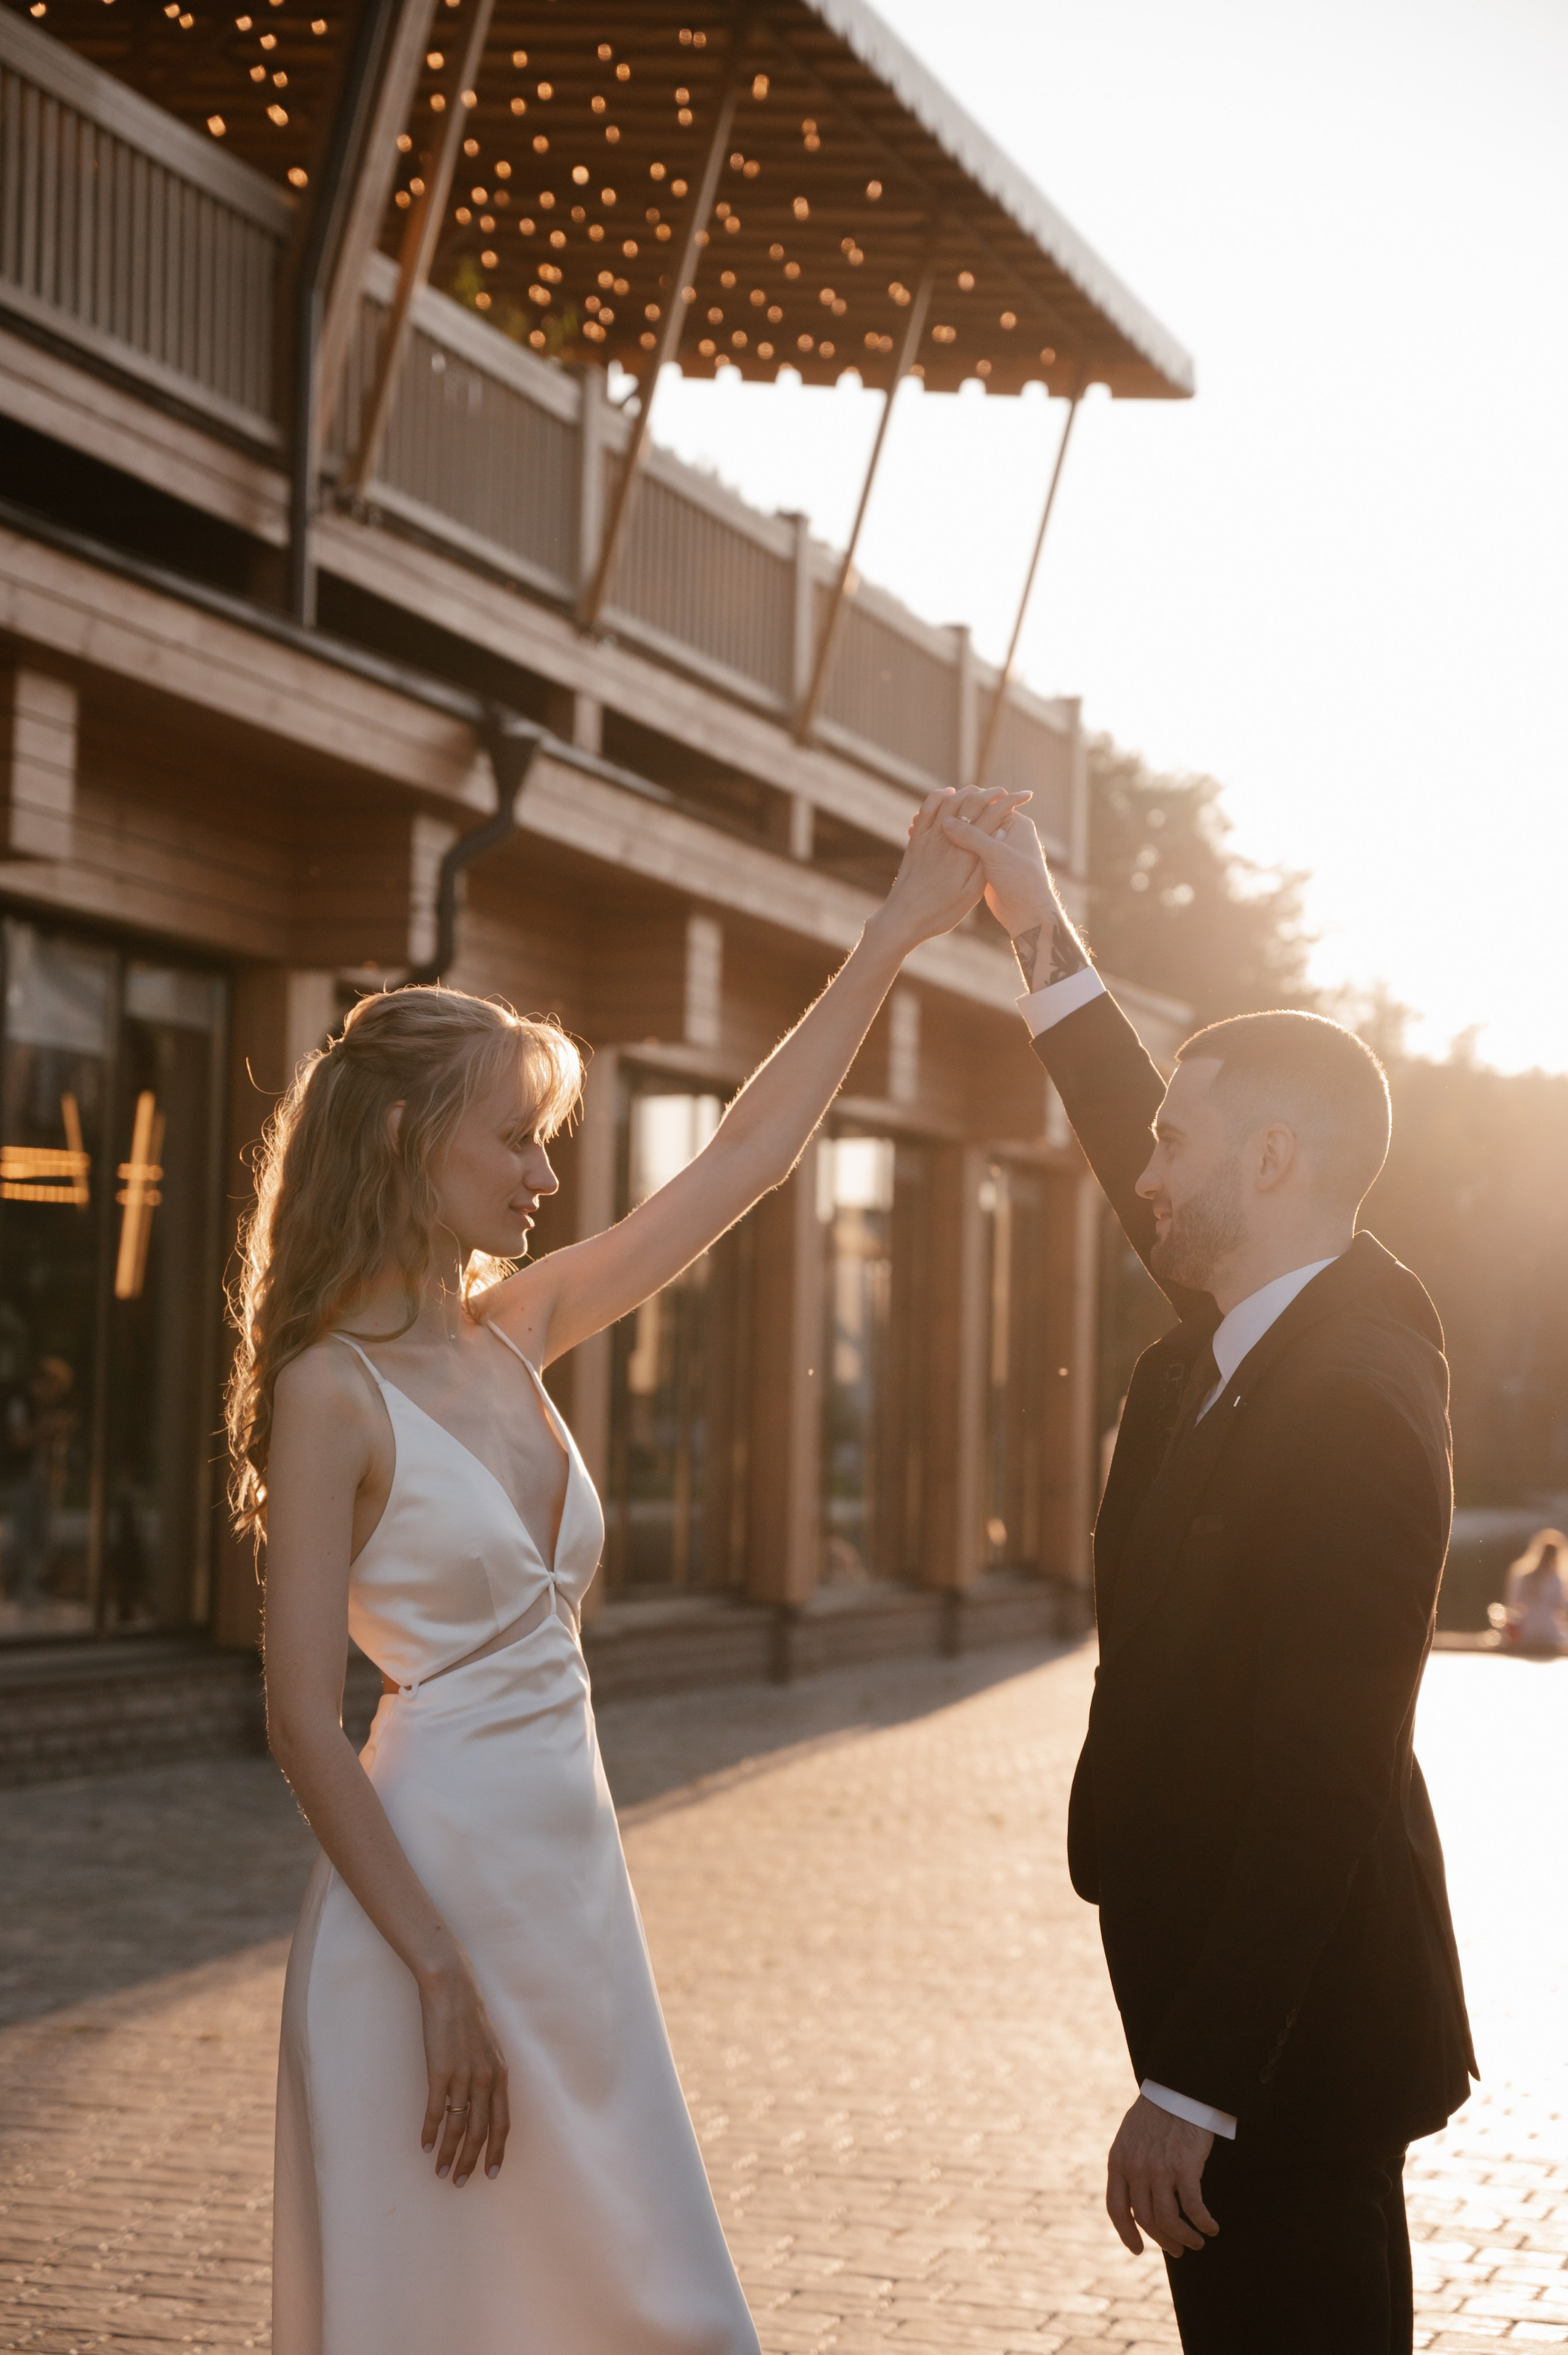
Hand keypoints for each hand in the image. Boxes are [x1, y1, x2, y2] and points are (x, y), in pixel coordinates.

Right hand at [418, 1955, 510, 2186]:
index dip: (496, 2150)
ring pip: (458, 2127)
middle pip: (480, 2132)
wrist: (451, 1989)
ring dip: (448, 2153)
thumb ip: (488, 2075)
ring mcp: (463, 2076)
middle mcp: (486, 2079)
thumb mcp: (487, 2049)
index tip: (490, 2174)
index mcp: (501, 2074)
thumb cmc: (467, 2018)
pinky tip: (425, 2145)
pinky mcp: (439, 2071)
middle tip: (459, 2182)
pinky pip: (436, 2111)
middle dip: (470, 2161)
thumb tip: (482, 2103)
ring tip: (439, 2172)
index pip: (503, 2123)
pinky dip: (431, 2131)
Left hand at [874, 786, 1031, 952]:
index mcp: (966, 853)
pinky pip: (926, 809)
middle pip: (971, 802)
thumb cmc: (941, 912)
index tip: (1023, 795)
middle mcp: (947, 839)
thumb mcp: (971, 894)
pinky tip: (948, 794)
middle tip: (1004, 792)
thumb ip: (985, 864)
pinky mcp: (915, 841)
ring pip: (950, 800)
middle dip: (991, 793)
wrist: (904, 919)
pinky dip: (939, 796)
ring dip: (967, 792)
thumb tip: (1001, 833)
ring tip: (981, 791)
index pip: (992, 815)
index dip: (1009, 802)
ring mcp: (928, 837)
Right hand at [938, 794, 1060, 945]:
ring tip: (926, 830)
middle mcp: (1006, 833)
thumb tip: (946, 821)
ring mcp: (995, 849)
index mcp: (1016, 824)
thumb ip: (972, 836)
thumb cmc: (1021, 881)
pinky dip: (953, 849)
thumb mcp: (996, 855)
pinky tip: (933, 849)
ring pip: (969, 835)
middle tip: (930, 817)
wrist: (1027, 913)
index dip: (965, 803)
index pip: (988, 803)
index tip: (943, 805)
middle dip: (954, 818)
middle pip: (976, 818)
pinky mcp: (987, 864)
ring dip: (951, 834)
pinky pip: (967, 850)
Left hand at [1106, 2094, 1217, 2257]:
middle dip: (1164, 2241)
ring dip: (1185, 2237)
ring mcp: (1159, 2169)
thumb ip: (1128, 2164)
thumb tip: (1134, 2195)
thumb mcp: (1129, 2137)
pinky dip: (1203, 2223)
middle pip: (1146, 2220)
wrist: (1178, 2088)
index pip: (1116, 2208)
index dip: (1126, 2233)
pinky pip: (1193, 2208)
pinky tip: (1211, 2227)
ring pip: (1169, 2221)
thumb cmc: (1156, 2113)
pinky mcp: (1185, 2167)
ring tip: (1197, 2242)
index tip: (1138, 2250)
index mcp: (1118, 2161)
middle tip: (1178, 2250)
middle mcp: (1135, 2168)